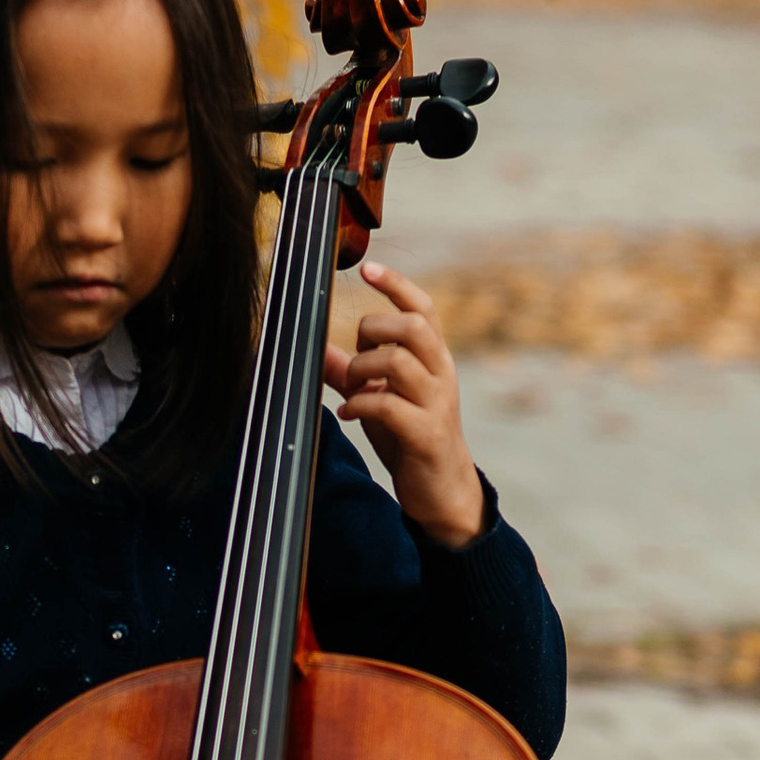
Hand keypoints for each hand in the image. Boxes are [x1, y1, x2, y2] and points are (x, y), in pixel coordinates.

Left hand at [323, 259, 484, 546]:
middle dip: (374, 330)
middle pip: (413, 326)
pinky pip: (389, 405)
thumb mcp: (381, 397)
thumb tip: (317, 348)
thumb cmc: (410, 437)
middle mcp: (441, 374)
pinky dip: (360, 404)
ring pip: (399, 361)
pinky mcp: (426, 434)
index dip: (396, 285)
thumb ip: (352, 372)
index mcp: (433, 359)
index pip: (423, 309)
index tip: (367, 269)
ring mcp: (437, 404)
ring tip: (351, 387)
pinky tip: (349, 413)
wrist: (443, 490)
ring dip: (362, 369)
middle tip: (357, 354)